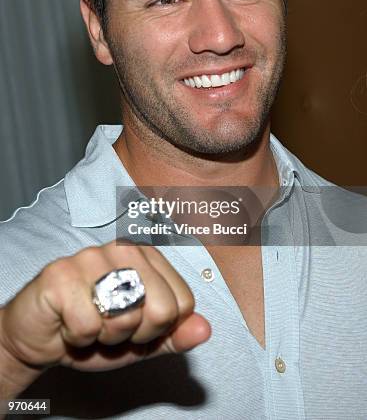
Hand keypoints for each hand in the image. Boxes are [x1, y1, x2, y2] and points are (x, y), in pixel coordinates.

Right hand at [0, 241, 210, 379]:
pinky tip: (68, 323)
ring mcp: (90, 257)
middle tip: (109, 327)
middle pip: (160, 309)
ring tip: (90, 323)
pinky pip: (87, 324)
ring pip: (125, 316)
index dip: (158, 329)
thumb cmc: (94, 330)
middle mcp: (123, 248)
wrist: (40, 335)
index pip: (182, 304)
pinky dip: (77, 338)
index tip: (134, 325)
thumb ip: (174, 334)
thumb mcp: (141, 339)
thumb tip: (205, 329)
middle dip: (134, 334)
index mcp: (148, 256)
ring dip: (105, 336)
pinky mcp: (60, 273)